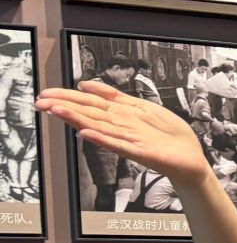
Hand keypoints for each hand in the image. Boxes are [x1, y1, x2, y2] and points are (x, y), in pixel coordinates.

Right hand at [38, 83, 211, 187]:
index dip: (67, 97)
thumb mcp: (141, 106)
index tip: (45, 94)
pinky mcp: (140, 152)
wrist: (190, 158)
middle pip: (88, 113)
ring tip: (57, 111)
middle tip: (40, 103)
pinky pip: (118, 144)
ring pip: (98, 127)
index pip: (89, 102)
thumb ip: (114, 95)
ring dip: (77, 119)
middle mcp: (120, 126)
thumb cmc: (168, 134)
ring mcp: (129, 139)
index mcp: (120, 114)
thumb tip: (85, 84)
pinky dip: (102, 139)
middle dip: (64, 107)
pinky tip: (87, 133)